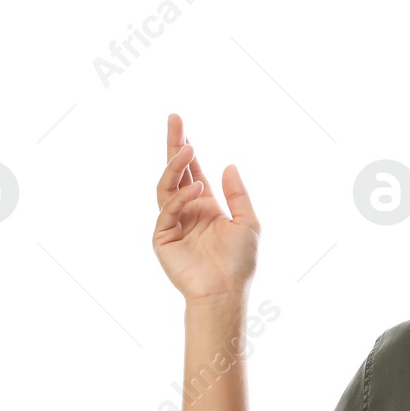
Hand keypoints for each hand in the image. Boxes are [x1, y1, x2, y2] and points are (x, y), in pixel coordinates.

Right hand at [151, 112, 260, 302]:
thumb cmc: (239, 262)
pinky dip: (180, 197)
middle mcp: (187, 211)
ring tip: (187, 148)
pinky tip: (196, 188)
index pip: (192, 171)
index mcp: (205, 206)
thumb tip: (228, 164)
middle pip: (176, 171)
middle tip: (174, 119)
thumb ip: (237, 194)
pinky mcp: (162, 237)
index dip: (187, 148)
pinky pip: (167, 210)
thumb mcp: (247, 222)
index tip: (181, 124)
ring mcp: (172, 223)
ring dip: (176, 166)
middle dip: (174, 145)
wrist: (226, 291)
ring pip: (167, 186)